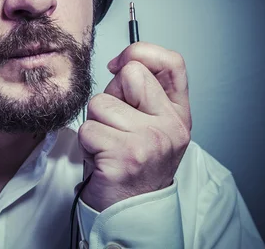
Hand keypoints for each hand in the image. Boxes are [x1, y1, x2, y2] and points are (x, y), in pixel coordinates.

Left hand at [78, 42, 191, 211]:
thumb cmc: (133, 165)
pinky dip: (87, 144)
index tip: (120, 65)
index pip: (172, 62)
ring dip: (95, 124)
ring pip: (100, 104)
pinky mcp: (124, 155)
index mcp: (177, 114)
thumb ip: (143, 94)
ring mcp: (149, 140)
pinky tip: (102, 158)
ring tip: (108, 145)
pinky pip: (87, 129)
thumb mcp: (149, 125)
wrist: (131, 211)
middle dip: (111, 96)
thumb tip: (120, 64)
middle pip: (129, 75)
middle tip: (116, 125)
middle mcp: (170, 126)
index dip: (141, 53)